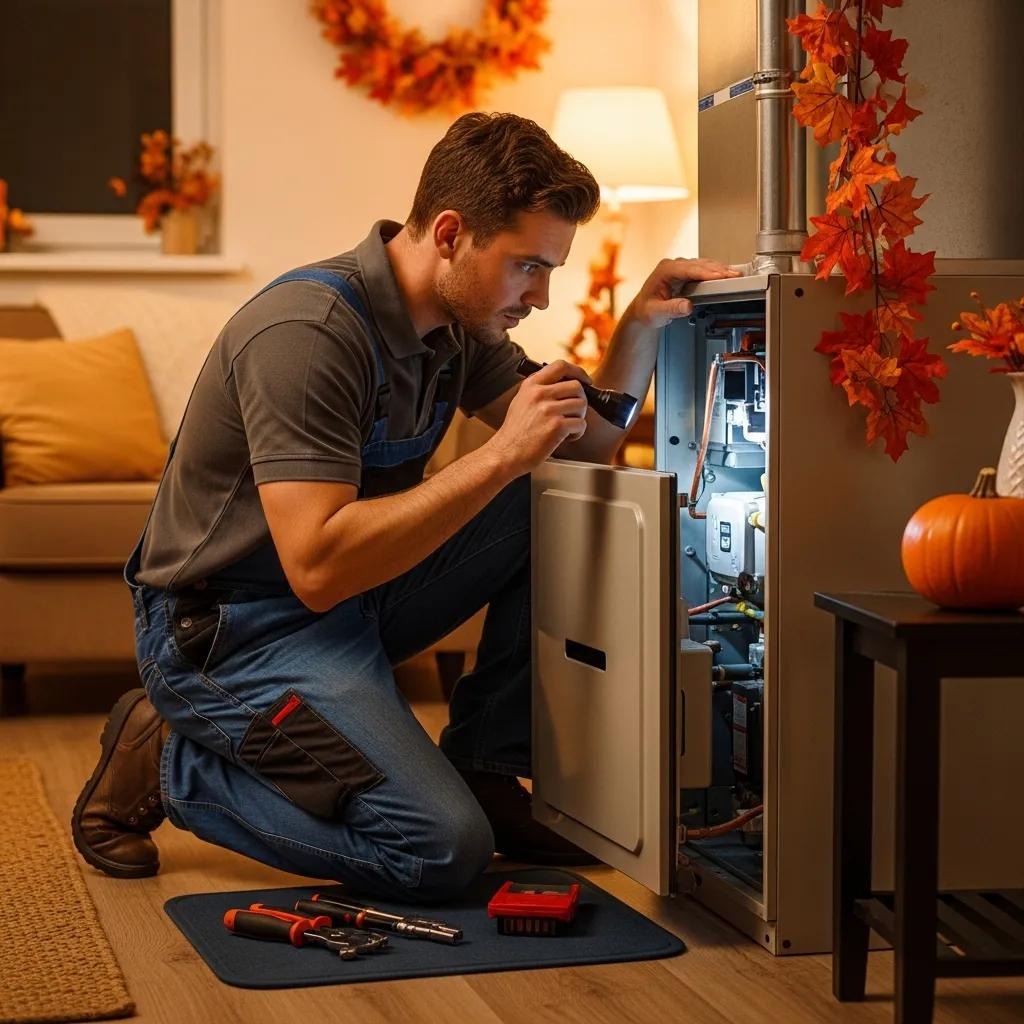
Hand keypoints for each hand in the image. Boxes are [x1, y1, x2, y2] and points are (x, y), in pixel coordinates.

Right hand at [488, 360, 589, 474]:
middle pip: (576, 386)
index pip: (561, 366)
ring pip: (581, 405)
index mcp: (531, 385)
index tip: (584, 381)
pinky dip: (577, 432)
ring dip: (579, 417)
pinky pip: (581, 424)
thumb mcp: (521, 401)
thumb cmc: (514, 433)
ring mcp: (548, 409)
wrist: (505, 454)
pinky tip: (566, 437)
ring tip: (567, 427)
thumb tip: (564, 384)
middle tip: (574, 413)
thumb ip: (540, 389)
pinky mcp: (556, 426)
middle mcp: (539, 394)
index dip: (578, 372)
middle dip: (580, 400)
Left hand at [627, 257, 740, 330]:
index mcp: (665, 270)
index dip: (707, 272)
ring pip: (704, 264)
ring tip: (736, 275)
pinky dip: (716, 272)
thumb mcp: (657, 313)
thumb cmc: (646, 310)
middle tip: (735, 275)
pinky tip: (727, 275)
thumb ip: (671, 309)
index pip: (690, 269)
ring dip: (720, 269)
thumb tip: (687, 306)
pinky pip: (704, 269)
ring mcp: (680, 267)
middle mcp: (673, 265)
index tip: (721, 276)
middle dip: (719, 270)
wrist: (642, 310)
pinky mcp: (686, 271)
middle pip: (700, 265)